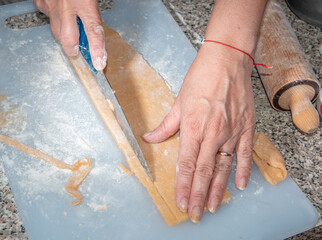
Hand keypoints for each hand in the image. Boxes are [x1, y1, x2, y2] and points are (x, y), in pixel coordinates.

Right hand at [34, 0, 105, 69]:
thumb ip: (93, 11)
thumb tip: (95, 28)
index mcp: (85, 2)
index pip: (93, 31)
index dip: (98, 50)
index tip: (99, 63)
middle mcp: (67, 5)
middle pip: (68, 39)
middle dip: (74, 50)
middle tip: (80, 54)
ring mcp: (52, 4)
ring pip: (56, 31)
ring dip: (65, 36)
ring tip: (73, 34)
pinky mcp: (41, 1)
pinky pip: (48, 17)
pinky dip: (55, 19)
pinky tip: (61, 14)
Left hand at [143, 43, 255, 222]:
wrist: (227, 60)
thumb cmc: (201, 78)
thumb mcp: (179, 101)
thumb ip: (166, 125)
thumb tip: (149, 137)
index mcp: (194, 127)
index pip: (187, 164)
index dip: (184, 186)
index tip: (182, 202)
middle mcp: (213, 134)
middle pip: (205, 172)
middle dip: (199, 195)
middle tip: (196, 215)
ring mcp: (232, 132)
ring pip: (224, 167)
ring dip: (219, 189)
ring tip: (214, 207)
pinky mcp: (246, 127)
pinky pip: (246, 153)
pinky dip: (244, 170)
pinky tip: (241, 185)